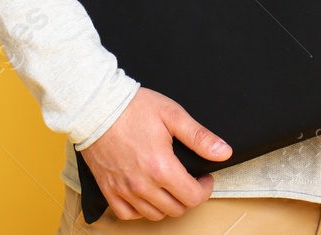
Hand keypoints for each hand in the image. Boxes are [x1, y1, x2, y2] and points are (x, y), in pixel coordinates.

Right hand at [79, 86, 231, 220]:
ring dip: (167, 204)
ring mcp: (124, 190)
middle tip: (189, 180)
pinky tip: (147, 194)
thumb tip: (223, 152)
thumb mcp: (173, 115)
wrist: (97, 107)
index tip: (204, 178)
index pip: (193, 197)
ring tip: (169, 186)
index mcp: (161, 168)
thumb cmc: (133, 108)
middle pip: (176, 209)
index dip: (205, 189)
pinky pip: (128, 215)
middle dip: (188, 196)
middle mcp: (142, 185)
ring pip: (154, 214)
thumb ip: (200, 137)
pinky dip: (140, 209)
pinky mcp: (108, 190)